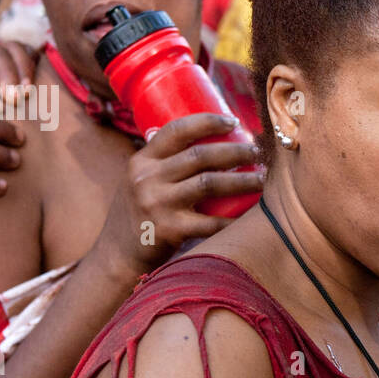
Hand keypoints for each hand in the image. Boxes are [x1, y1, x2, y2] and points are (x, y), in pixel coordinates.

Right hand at [92, 112, 263, 278]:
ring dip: (242, 180)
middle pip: (200, 155)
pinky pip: (210, 223)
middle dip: (235, 151)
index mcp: (142, 161)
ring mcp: (157, 204)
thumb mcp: (138, 180)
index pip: (176, 130)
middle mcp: (147, 179)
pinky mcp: (169, 230)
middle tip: (257, 153)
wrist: (117, 256)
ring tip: (261, 179)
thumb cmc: (138, 213)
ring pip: (210, 184)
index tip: (234, 122)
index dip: (208, 122)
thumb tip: (199, 134)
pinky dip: (233, 219)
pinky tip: (250, 215)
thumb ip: (162, 161)